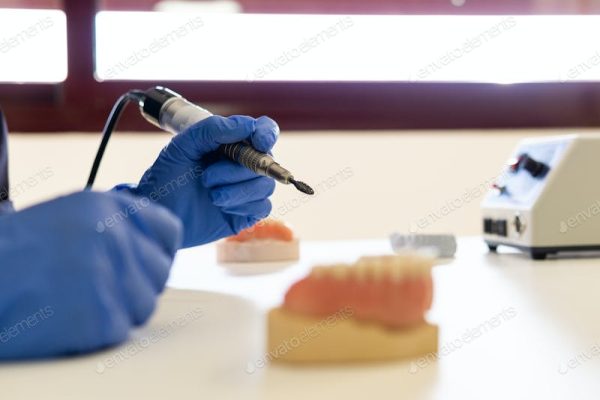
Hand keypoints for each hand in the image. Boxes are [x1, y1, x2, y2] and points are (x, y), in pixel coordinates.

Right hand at [0, 191, 181, 359]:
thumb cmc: (13, 253)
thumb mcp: (68, 217)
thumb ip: (114, 226)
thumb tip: (153, 248)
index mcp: (108, 206)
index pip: (168, 231)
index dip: (155, 252)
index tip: (141, 264)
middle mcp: (115, 236)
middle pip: (160, 272)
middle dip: (136, 285)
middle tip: (99, 288)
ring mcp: (109, 275)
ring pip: (145, 305)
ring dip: (118, 310)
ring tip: (77, 303)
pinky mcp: (101, 317)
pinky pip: (120, 331)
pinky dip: (97, 333)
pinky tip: (66, 319)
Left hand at [129, 115, 277, 247]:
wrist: (159, 215)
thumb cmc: (167, 180)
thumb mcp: (182, 147)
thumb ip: (212, 129)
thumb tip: (247, 125)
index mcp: (231, 144)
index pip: (263, 131)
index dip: (266, 133)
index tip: (259, 141)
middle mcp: (243, 165)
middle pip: (265, 160)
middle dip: (236, 170)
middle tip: (207, 177)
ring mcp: (246, 189)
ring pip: (264, 185)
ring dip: (237, 190)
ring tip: (211, 194)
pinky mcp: (247, 213)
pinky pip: (262, 206)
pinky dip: (242, 205)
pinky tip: (221, 206)